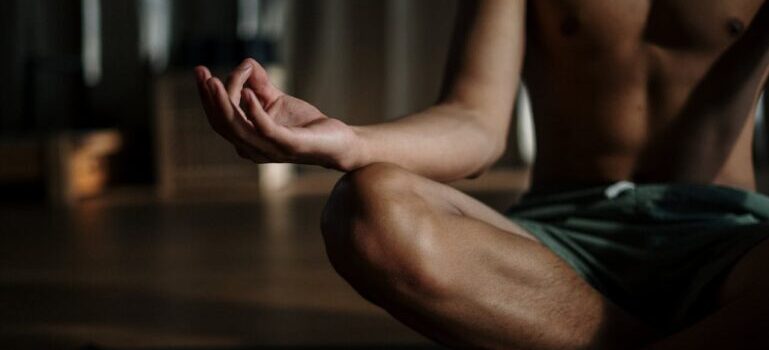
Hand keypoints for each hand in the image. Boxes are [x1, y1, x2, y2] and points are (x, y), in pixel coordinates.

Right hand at [194, 58, 362, 169]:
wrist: (338, 142)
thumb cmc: (306, 125)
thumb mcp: (278, 99)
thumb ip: (260, 84)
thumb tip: (246, 63)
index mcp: (247, 139)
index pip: (218, 119)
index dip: (206, 97)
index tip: (200, 72)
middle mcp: (253, 149)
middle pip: (222, 124)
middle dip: (209, 98)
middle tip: (202, 74)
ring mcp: (270, 151)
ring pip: (238, 128)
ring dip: (225, 103)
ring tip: (216, 81)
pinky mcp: (289, 146)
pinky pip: (265, 129)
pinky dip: (254, 110)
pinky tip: (247, 92)